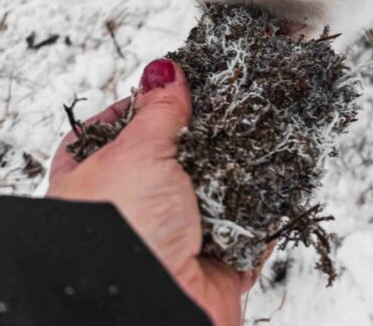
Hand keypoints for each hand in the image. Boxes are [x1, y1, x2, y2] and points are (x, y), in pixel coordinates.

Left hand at [49, 59, 256, 325]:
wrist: (149, 313)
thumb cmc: (118, 240)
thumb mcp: (134, 155)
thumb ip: (157, 112)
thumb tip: (164, 71)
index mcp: (91, 186)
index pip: (107, 137)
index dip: (136, 109)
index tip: (170, 86)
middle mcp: (133, 215)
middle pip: (172, 160)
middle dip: (203, 136)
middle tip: (229, 103)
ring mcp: (175, 241)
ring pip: (214, 192)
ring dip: (239, 170)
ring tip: (262, 132)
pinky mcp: (216, 267)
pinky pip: (250, 231)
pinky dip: (267, 209)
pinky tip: (281, 177)